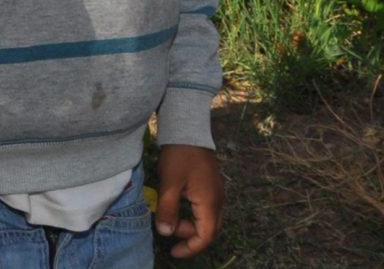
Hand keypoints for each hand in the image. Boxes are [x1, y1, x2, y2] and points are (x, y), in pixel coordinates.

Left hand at [155, 143, 222, 257]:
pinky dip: (192, 216)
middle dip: (190, 238)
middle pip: (209, 231)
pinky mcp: (211, 187)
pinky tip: (177, 209)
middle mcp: (218, 201)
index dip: (190, 248)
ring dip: (190, 225)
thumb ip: (168, 209)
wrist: (188, 130)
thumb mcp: (169, 183)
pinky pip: (205, 210)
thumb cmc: (179, 156)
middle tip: (168, 234)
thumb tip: (165, 233)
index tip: (173, 252)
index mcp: (210, 203)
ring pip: (207, 220)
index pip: (206, 236)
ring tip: (169, 219)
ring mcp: (217, 194)